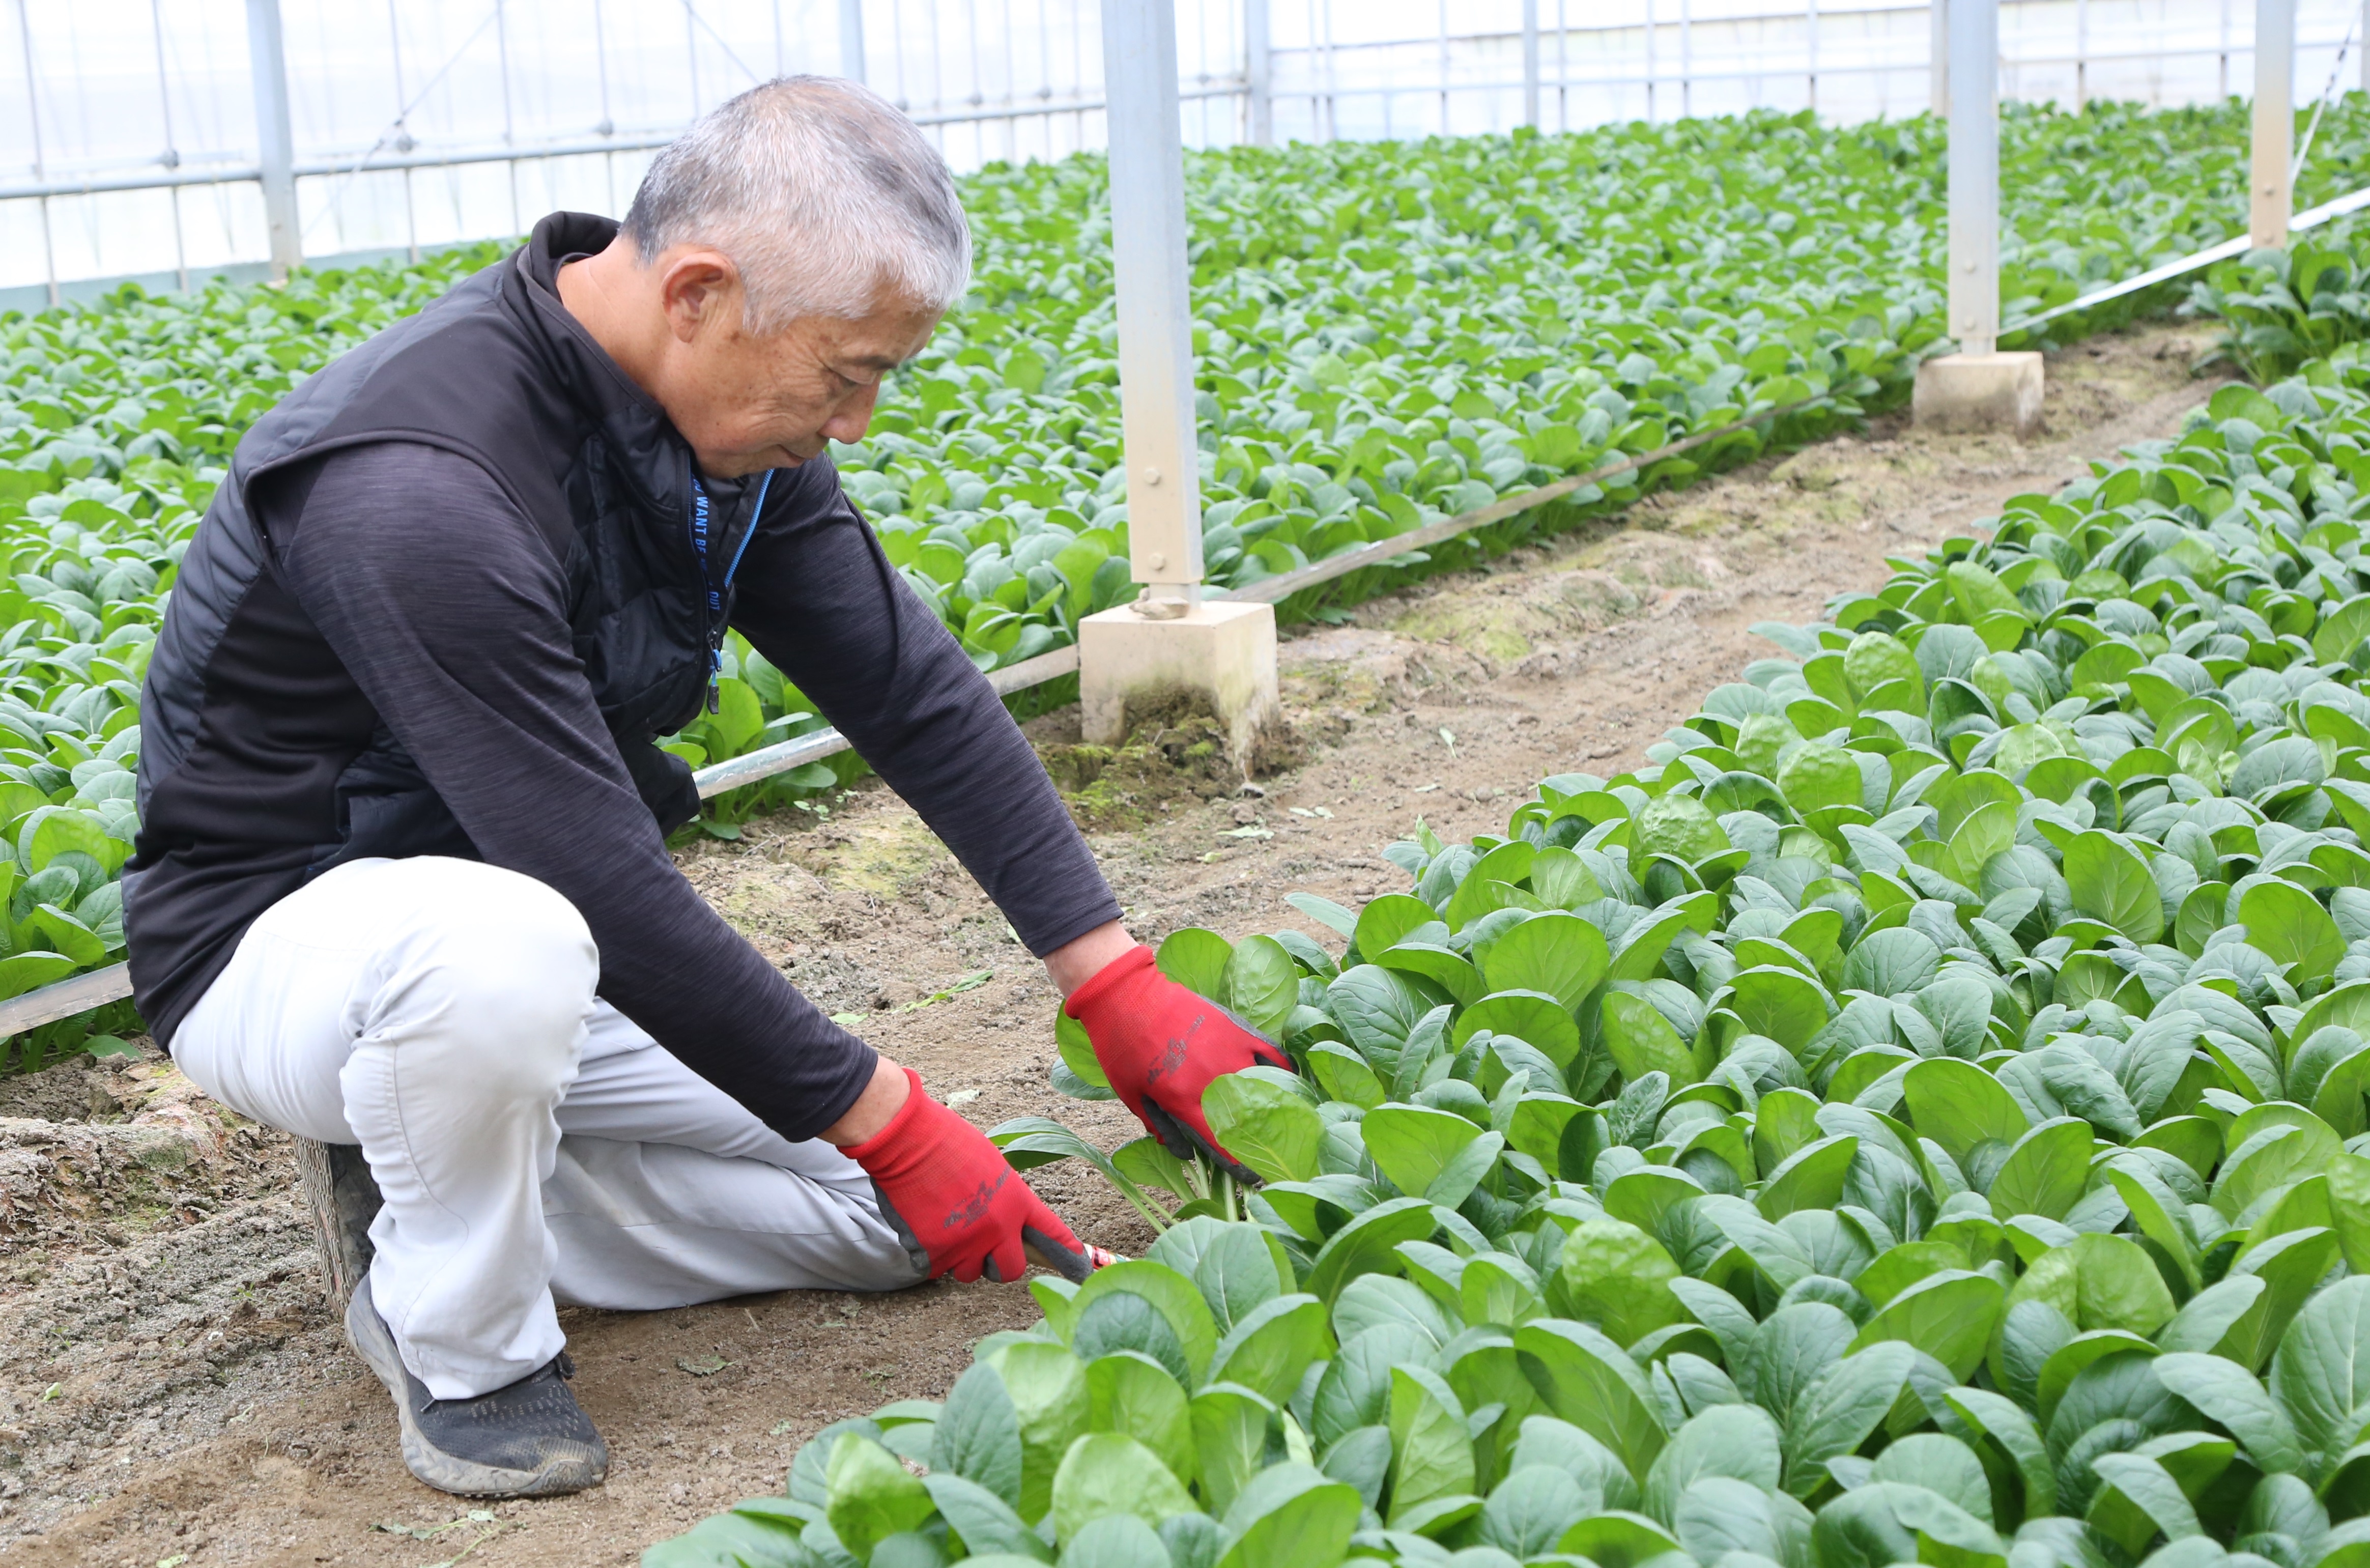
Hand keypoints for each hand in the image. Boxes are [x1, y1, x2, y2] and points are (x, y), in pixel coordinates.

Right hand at [845, 1067, 1090, 1282]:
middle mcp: (998, 1228)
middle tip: (982, 1245)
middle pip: (1010, 1271)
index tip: (1081, 1270)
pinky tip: (925, 1224)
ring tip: (946, 1224)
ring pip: (970, 1273)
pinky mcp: (935, 1253)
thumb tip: (1006, 1220)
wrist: (908, 1141)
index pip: (1052, 1234)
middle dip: (997, 1263)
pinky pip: (940, 1269)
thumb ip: (1005, 1199)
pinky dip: (933, 1254)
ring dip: (961, 1258)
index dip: (1067, 1254)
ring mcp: (966, 1243)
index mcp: (1017, 1201)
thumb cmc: (948, 1143)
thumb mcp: (992, 1165)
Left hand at [1064, 945, 1292, 1181]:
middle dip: (1262, 1143)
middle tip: (1272, 1156)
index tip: (1254, 1180)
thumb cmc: (1122, 1047)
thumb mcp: (1131, 1095)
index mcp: (1186, 1101)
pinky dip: (1284, 1070)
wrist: (1127, 995)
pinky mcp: (1238, 1028)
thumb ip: (1160, 1127)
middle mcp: (1214, 1080)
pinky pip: (1272, 1053)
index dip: (1241, 1168)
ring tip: (1284, 1121)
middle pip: (1250, 1122)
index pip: (1223, 1145)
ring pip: (1268, 1088)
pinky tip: (1288, 1081)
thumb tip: (1184, 1155)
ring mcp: (1231, 1052)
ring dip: (1278, 1108)